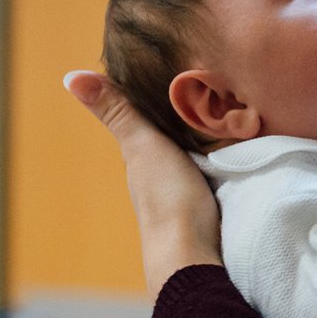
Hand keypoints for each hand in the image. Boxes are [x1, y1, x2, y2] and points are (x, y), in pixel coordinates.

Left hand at [64, 70, 223, 299]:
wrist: (194, 254)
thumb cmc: (165, 199)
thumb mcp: (143, 146)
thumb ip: (119, 113)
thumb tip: (70, 77)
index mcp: (143, 159)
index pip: (147, 119)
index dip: (158, 94)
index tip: (175, 63)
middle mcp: (162, 173)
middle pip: (175, 134)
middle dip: (190, 110)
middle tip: (215, 76)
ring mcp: (190, 188)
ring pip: (200, 148)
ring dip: (213, 129)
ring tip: (238, 100)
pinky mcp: (219, 196)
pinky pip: (222, 162)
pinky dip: (230, 146)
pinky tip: (246, 138)